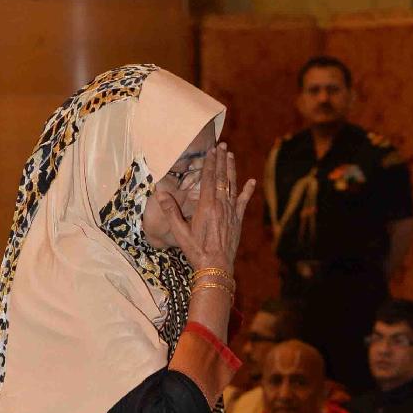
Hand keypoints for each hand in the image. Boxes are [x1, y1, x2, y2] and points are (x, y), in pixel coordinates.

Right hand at [155, 144, 255, 270]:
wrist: (216, 266)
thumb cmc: (196, 250)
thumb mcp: (180, 232)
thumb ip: (170, 211)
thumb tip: (160, 193)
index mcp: (206, 206)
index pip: (209, 179)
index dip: (210, 163)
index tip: (212, 150)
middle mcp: (220, 205)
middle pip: (222, 178)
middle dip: (222, 160)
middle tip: (223, 145)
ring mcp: (231, 212)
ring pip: (232, 186)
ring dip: (232, 170)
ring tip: (231, 156)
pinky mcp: (237, 220)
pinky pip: (243, 202)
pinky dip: (248, 191)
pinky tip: (252, 181)